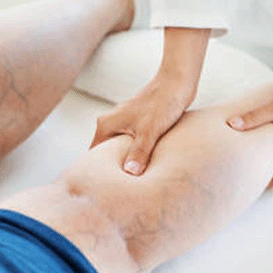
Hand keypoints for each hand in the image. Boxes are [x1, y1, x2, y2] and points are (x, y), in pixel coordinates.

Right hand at [91, 27, 210, 174]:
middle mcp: (112, 123)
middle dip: (115, 170)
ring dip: (129, 162)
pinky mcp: (139, 124)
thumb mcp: (149, 131)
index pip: (94, 155)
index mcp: (106, 124)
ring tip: (136, 181)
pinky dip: (138, 155)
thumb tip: (129, 173)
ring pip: (121, 149)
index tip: (105, 188)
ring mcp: (125, 123)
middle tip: (122, 189)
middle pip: (107, 154)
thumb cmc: (162, 103)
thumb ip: (139, 153)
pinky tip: (148, 166)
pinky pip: (133, 144)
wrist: (178, 83)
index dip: (99, 172)